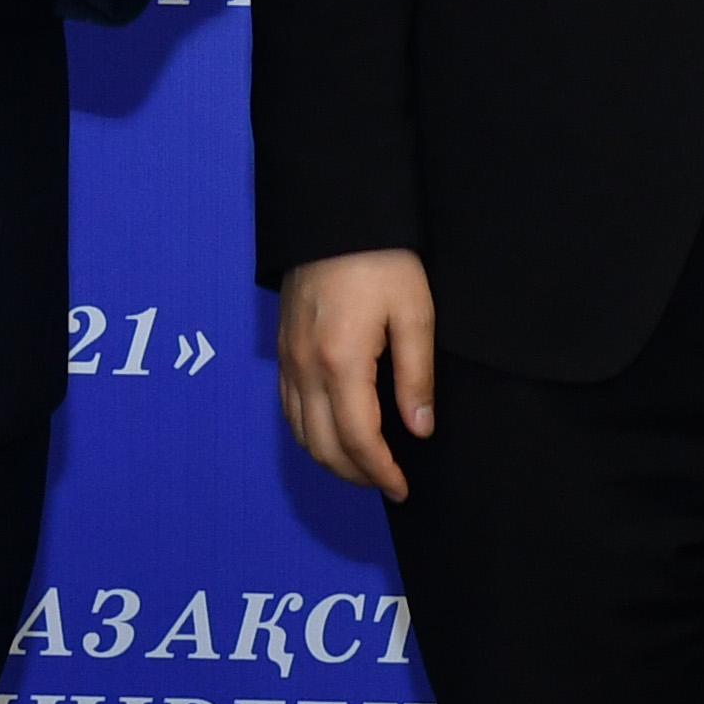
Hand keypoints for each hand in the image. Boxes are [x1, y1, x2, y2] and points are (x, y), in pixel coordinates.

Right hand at [277, 249, 437, 498]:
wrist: (335, 215)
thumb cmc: (381, 258)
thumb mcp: (414, 313)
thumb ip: (416, 377)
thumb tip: (419, 430)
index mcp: (341, 362)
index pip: (358, 440)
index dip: (381, 473)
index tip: (402, 488)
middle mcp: (306, 367)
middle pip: (323, 446)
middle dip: (355, 475)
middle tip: (388, 484)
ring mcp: (289, 358)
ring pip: (300, 432)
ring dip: (330, 458)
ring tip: (365, 465)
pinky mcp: (283, 347)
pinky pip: (289, 407)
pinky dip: (310, 433)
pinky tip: (334, 432)